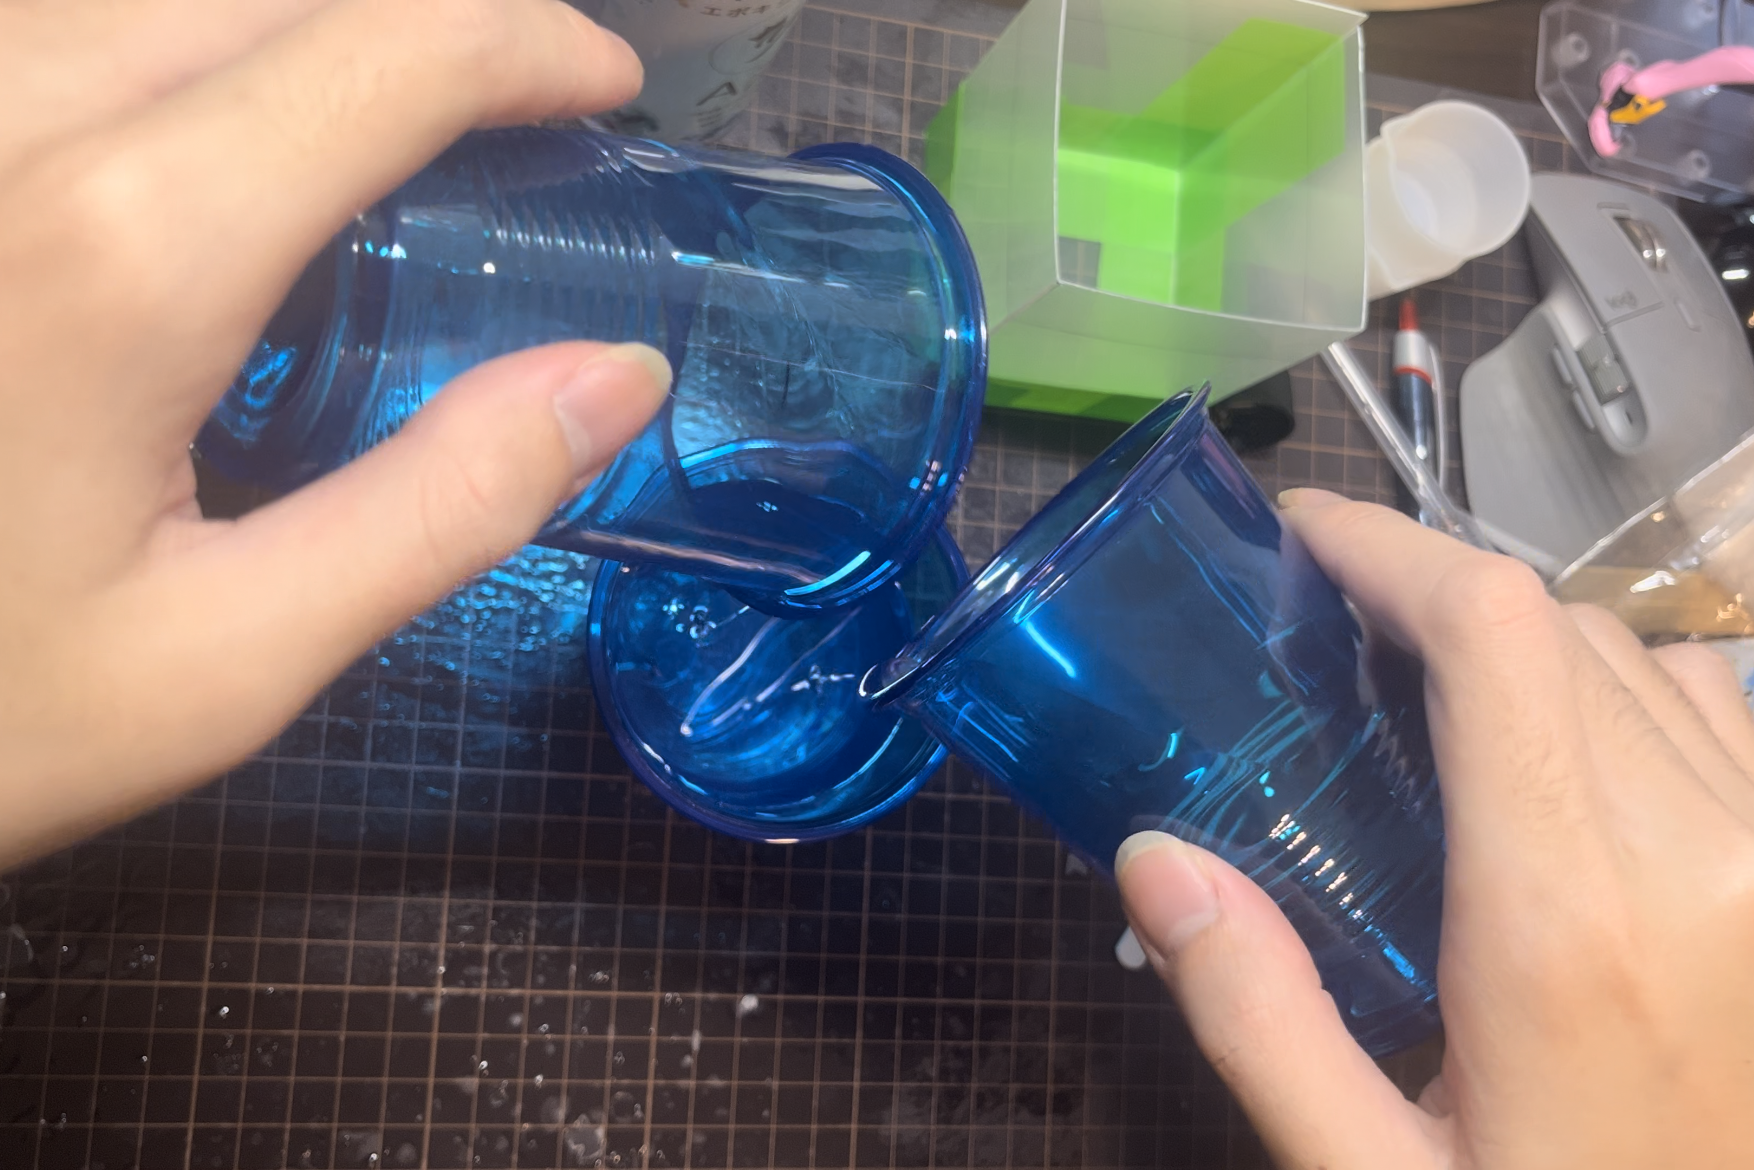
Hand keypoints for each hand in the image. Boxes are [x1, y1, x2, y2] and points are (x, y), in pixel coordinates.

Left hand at [0, 0, 669, 866]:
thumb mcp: (226, 656)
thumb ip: (442, 506)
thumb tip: (614, 380)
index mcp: (128, 247)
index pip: (382, 54)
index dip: (523, 45)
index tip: (603, 88)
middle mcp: (12, 117)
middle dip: (431, 25)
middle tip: (518, 121)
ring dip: (305, 32)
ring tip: (389, 130)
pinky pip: (61, 32)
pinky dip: (180, 55)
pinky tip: (214, 149)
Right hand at [1116, 489, 1753, 1167]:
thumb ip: (1257, 1017)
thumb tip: (1155, 858)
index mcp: (1568, 917)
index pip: (1493, 632)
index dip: (1390, 548)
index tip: (1302, 539)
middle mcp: (1702, 853)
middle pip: (1555, 626)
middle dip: (1431, 601)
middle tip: (1330, 646)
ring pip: (1640, 655)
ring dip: (1525, 649)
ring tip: (1429, 705)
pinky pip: (1711, 709)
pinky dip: (1617, 694)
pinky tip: (1554, 766)